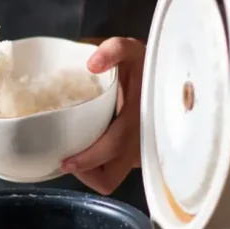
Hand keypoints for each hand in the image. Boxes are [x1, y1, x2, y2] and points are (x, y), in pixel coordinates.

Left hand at [61, 37, 145, 194]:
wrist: (164, 77)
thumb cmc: (143, 66)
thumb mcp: (130, 50)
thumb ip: (114, 50)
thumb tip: (92, 64)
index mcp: (139, 118)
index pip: (114, 146)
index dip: (89, 159)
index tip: (65, 161)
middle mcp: (141, 142)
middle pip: (110, 178)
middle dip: (85, 173)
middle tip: (66, 158)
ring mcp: (139, 153)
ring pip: (111, 179)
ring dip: (91, 172)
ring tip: (75, 152)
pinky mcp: (135, 157)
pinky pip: (114, 172)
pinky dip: (99, 167)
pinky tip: (87, 148)